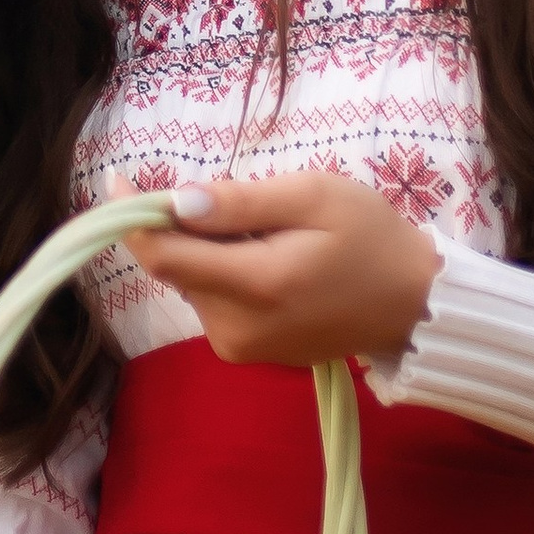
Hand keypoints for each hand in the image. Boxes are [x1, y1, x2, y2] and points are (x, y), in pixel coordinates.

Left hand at [118, 170, 438, 367]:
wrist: (413, 304)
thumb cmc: (370, 238)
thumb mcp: (313, 196)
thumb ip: (240, 202)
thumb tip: (176, 201)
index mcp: (255, 286)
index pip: (164, 257)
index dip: (134, 218)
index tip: (119, 179)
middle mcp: (237, 328)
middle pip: (178, 267)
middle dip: (187, 226)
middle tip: (244, 200)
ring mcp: (242, 347)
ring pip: (194, 282)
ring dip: (211, 249)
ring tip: (272, 232)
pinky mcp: (249, 354)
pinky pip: (215, 300)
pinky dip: (225, 271)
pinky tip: (271, 258)